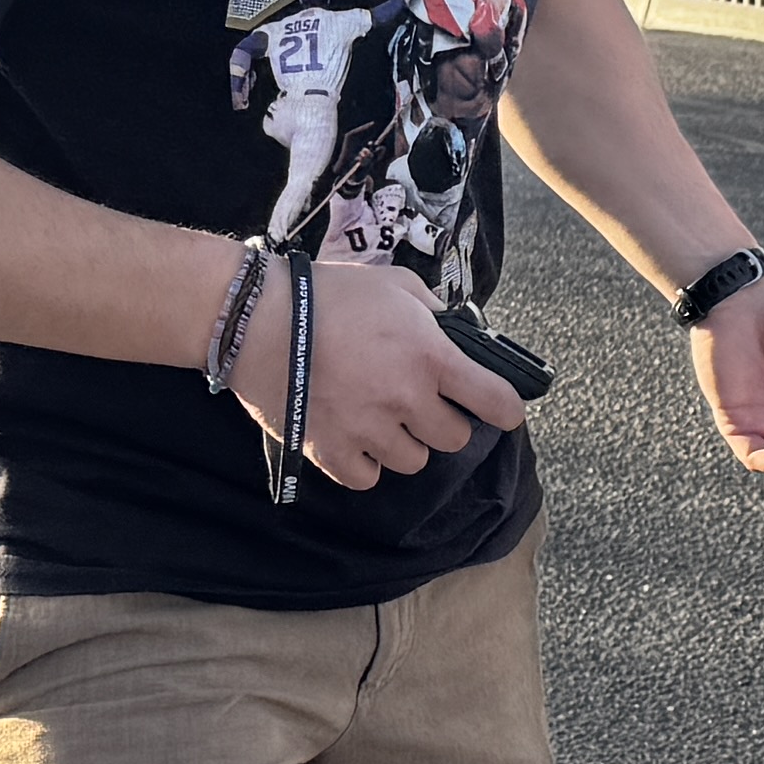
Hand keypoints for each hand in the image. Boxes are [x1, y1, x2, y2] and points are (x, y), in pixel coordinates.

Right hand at [237, 265, 525, 489]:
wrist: (258, 318)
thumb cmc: (327, 294)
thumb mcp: (394, 284)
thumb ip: (433, 311)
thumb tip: (455, 330)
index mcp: (430, 356)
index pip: (497, 402)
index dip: (505, 408)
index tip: (500, 409)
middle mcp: (406, 399)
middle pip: (454, 438)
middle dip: (442, 420)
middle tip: (418, 401)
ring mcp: (368, 430)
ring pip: (413, 461)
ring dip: (403, 442)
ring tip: (379, 415)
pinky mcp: (331, 453)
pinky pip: (368, 479)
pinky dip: (364, 464)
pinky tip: (354, 437)